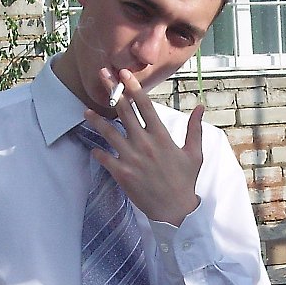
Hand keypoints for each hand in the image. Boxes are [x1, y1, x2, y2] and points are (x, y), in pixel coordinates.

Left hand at [83, 68, 202, 225]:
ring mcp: (132, 158)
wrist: (175, 210)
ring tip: (86, 111)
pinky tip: (93, 147)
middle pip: (124, 112)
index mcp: (162, 136)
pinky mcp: (122, 174)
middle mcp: (145, 144)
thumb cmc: (186, 181)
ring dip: (96, 121)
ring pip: (109, 133)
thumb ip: (195, 129)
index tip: (124, 74)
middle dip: (113, 92)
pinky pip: (105, 159)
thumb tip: (200, 107)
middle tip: (102, 76)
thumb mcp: (195, 153)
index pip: (145, 106)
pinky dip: (98, 152)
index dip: (133, 88)